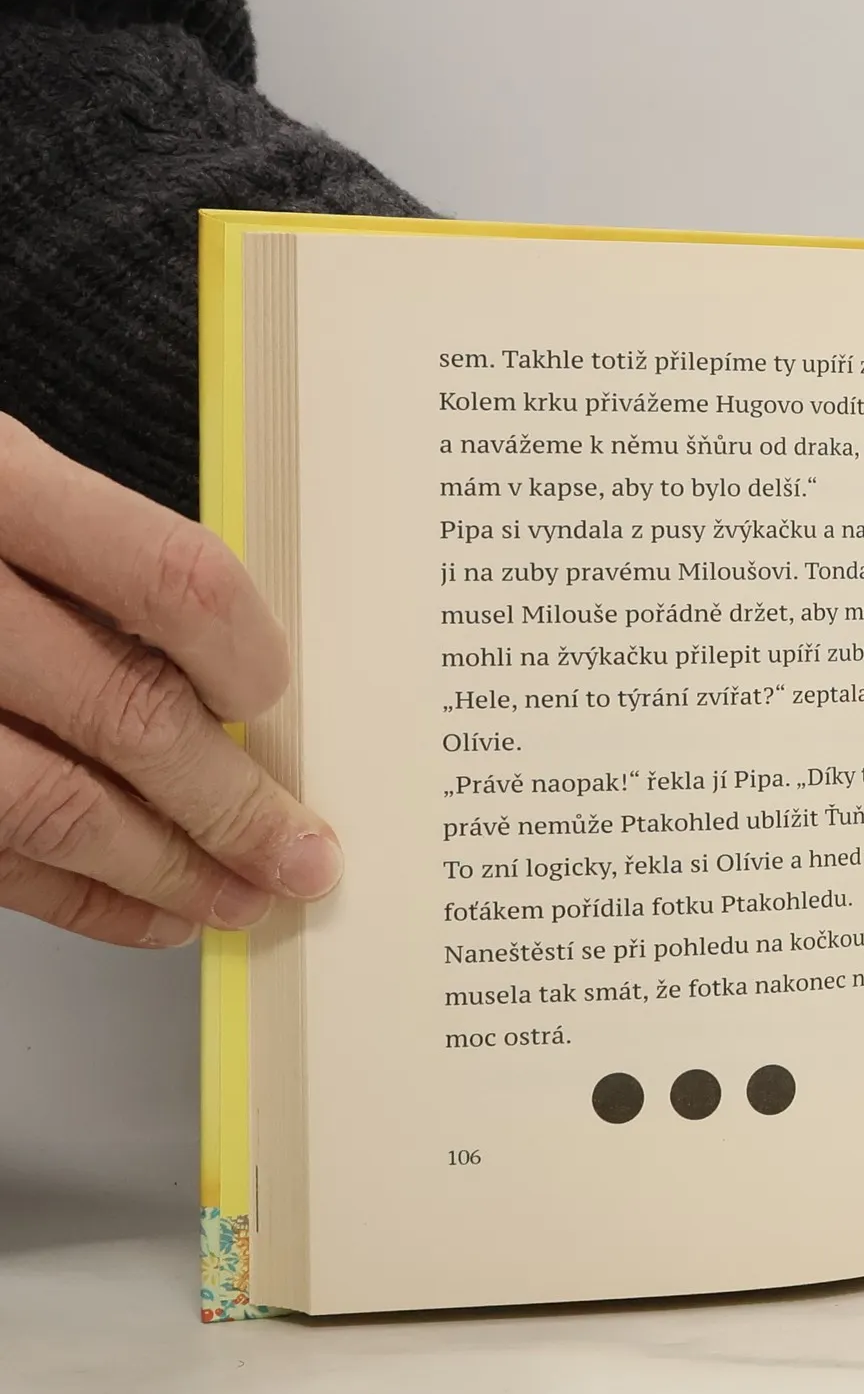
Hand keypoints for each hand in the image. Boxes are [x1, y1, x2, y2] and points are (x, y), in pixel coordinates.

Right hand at [0, 416, 340, 946]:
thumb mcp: (5, 482)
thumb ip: (103, 560)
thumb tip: (239, 680)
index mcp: (0, 490)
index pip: (173, 581)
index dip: (245, 655)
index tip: (273, 701)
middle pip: (128, 713)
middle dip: (234, 805)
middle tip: (303, 855)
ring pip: (60, 806)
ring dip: (169, 871)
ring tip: (242, 898)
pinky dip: (85, 899)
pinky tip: (151, 912)